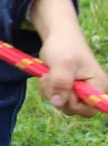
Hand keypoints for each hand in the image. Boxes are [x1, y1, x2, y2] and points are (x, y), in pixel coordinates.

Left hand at [30, 0, 107, 116]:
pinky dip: (48, 89)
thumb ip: (61, 83)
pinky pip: (56, 97)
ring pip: (62, 103)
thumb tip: (58, 103)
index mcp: (98, 86)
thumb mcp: (62, 63)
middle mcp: (91, 91)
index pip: (89, 110)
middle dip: (57, 96)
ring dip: (50, 91)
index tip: (63, 89)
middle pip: (73, 108)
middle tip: (49, 78)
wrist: (58, 35)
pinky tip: (47, 76)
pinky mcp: (68, 88)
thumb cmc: (64, 46)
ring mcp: (78, 90)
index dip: (72, 104)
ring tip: (48, 74)